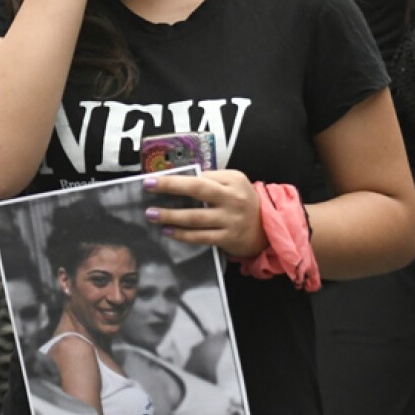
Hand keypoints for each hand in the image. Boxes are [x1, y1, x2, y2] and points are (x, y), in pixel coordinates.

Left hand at [143, 170, 267, 258]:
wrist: (266, 228)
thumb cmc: (242, 202)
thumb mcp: (234, 184)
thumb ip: (213, 180)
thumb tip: (180, 179)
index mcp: (233, 180)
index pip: (201, 176)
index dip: (177, 177)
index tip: (154, 178)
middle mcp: (232, 198)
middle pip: (198, 190)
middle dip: (171, 186)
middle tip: (148, 186)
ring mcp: (230, 219)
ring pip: (196, 217)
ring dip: (171, 215)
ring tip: (152, 214)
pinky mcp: (227, 238)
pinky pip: (200, 236)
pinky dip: (182, 235)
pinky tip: (168, 232)